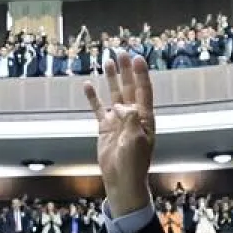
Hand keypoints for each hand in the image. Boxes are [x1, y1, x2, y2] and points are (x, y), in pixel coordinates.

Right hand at [85, 56, 155, 212]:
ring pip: (114, 94)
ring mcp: (118, 121)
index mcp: (145, 118)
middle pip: (129, 88)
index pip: (143, 91)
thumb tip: (122, 106)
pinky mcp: (104, 128)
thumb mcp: (136, 141)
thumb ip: (131, 121)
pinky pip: (98, 109)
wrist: (122, 180)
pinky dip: (93, 98)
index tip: (137, 58)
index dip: (141, 74)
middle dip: (126, 70)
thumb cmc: (133, 163)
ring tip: (108, 61)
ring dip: (111, 78)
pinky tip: (88, 85)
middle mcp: (132, 116)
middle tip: (121, 52)